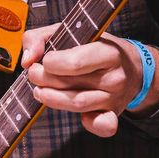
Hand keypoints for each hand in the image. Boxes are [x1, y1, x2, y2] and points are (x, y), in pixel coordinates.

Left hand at [22, 27, 158, 137]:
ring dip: (51, 98)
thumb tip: (28, 59)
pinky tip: (80, 116)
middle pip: (70, 84)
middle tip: (35, 74)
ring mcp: (114, 97)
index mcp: (108, 52)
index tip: (45, 60)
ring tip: (40, 90)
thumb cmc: (95, 47)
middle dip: (44, 79)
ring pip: (76, 103)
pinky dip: (90, 124)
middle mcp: (114, 76)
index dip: (50, 63)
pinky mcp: (112, 114)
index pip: (74, 62)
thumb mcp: (70, 32)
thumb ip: (40, 37)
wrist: (131, 67)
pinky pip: (102, 126)